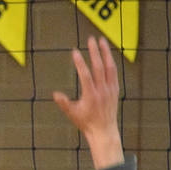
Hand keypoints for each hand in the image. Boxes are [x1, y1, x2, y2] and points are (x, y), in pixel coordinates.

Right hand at [52, 36, 122, 168]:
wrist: (104, 130)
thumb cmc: (85, 122)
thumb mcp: (72, 114)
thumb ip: (64, 103)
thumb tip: (55, 94)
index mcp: (91, 95)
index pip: (85, 75)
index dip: (80, 63)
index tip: (75, 51)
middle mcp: (102, 90)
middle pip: (99, 67)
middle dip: (94, 52)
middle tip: (90, 39)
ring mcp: (111, 89)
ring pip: (109, 67)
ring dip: (105, 53)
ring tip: (101, 41)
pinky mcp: (115, 89)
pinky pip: (113, 72)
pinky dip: (110, 61)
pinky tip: (106, 54)